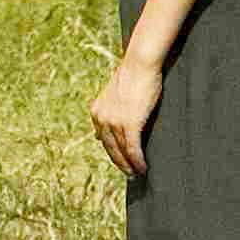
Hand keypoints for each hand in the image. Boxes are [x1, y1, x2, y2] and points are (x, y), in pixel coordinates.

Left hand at [91, 58, 162, 175]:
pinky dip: (137, 159)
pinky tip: (142, 167)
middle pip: (110, 148)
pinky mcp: (129, 122)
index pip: (103, 139)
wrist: (139, 65)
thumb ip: (110, 113)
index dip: (113, 153)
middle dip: (120, 163)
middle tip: (130, 174)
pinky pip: (132, 147)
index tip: (121, 163)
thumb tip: (99, 134)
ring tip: (138, 173)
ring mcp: (114, 121)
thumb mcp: (115, 96)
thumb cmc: (133, 77)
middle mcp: (101, 118)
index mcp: (97, 112)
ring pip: (121, 150)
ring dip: (130, 164)